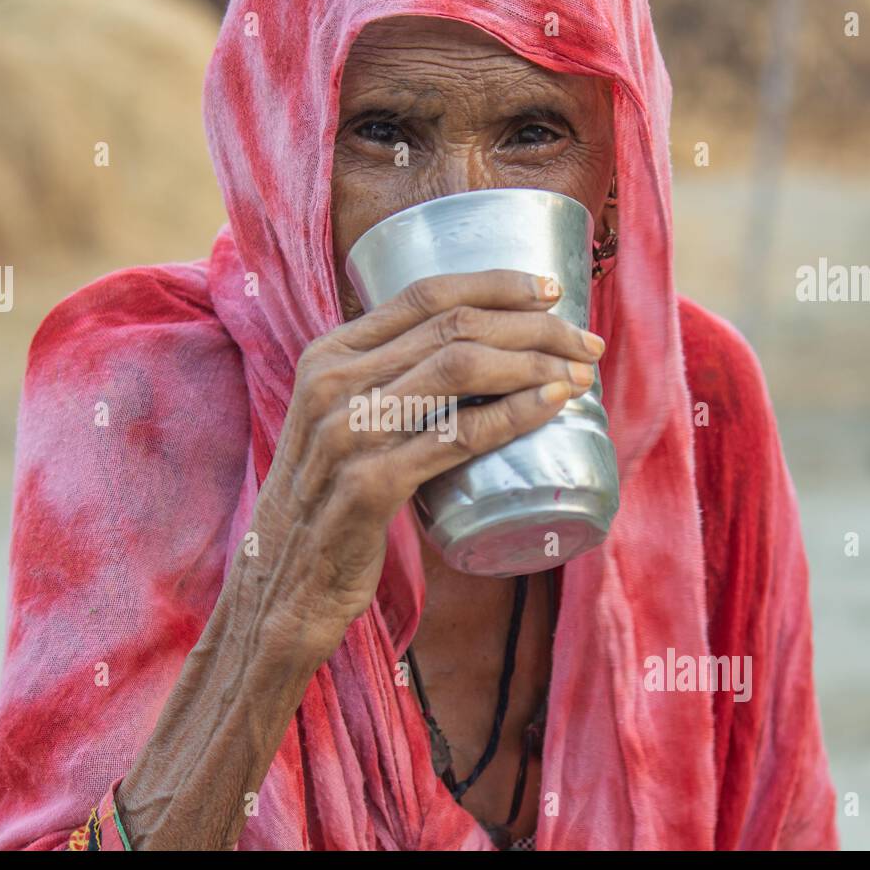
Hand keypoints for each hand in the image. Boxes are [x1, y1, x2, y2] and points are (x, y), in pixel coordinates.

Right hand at [239, 269, 603, 663]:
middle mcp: (333, 382)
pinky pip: (457, 435)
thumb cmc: (328, 503)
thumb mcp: (340, 423)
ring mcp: (347, 432)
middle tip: (586, 342)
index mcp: (328, 356)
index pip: (424, 293)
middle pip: (453, 326)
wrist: (283, 585)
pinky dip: (514, 413)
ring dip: (535, 362)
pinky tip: (553, 404)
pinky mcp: (369, 485)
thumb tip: (470, 358)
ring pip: (460, 367)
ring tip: (581, 373)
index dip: (496, 284)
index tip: (551, 291)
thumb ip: (384, 384)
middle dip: (534, 325)